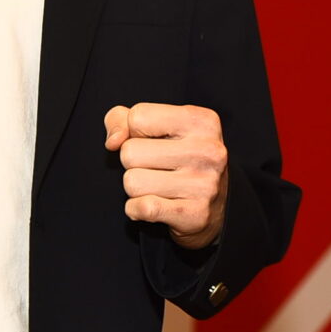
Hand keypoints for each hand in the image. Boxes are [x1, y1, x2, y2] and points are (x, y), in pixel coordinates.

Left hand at [104, 102, 227, 249]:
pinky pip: (142, 208)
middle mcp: (208, 150)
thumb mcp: (158, 127)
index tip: (153, 141)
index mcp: (202, 121)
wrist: (217, 206)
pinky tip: (154, 205)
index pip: (138, 116)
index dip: (134, 132)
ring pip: (132, 182)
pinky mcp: (195, 214)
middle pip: (130, 152)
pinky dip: (136, 209)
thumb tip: (113, 141)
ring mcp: (204, 184)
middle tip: (156, 167)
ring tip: (158, 186)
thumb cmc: (178, 158)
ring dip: (136, 188)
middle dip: (133, 162)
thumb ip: (122, 119)